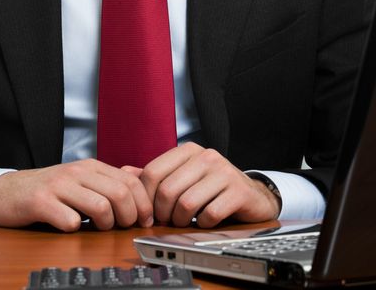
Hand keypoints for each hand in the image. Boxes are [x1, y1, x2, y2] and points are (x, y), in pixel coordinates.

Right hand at [0, 160, 152, 231]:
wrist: (7, 192)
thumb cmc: (49, 190)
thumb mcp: (82, 180)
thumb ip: (110, 179)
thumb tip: (141, 175)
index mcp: (91, 166)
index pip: (130, 181)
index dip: (143, 204)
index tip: (144, 220)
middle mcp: (77, 172)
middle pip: (120, 194)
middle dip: (128, 217)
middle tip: (122, 227)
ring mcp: (58, 186)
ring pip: (100, 207)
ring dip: (105, 225)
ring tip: (97, 228)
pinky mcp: (40, 202)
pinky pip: (70, 221)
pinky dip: (75, 229)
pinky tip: (69, 226)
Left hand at [138, 143, 281, 227]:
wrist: (251, 195)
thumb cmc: (211, 188)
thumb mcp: (183, 177)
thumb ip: (155, 175)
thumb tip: (124, 172)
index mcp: (188, 150)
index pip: (152, 172)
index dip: (146, 198)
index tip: (150, 213)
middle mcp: (206, 156)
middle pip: (167, 190)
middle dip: (163, 214)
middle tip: (169, 221)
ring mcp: (224, 172)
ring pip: (186, 203)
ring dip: (181, 221)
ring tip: (185, 222)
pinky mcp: (238, 191)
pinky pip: (209, 214)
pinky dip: (203, 224)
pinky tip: (206, 221)